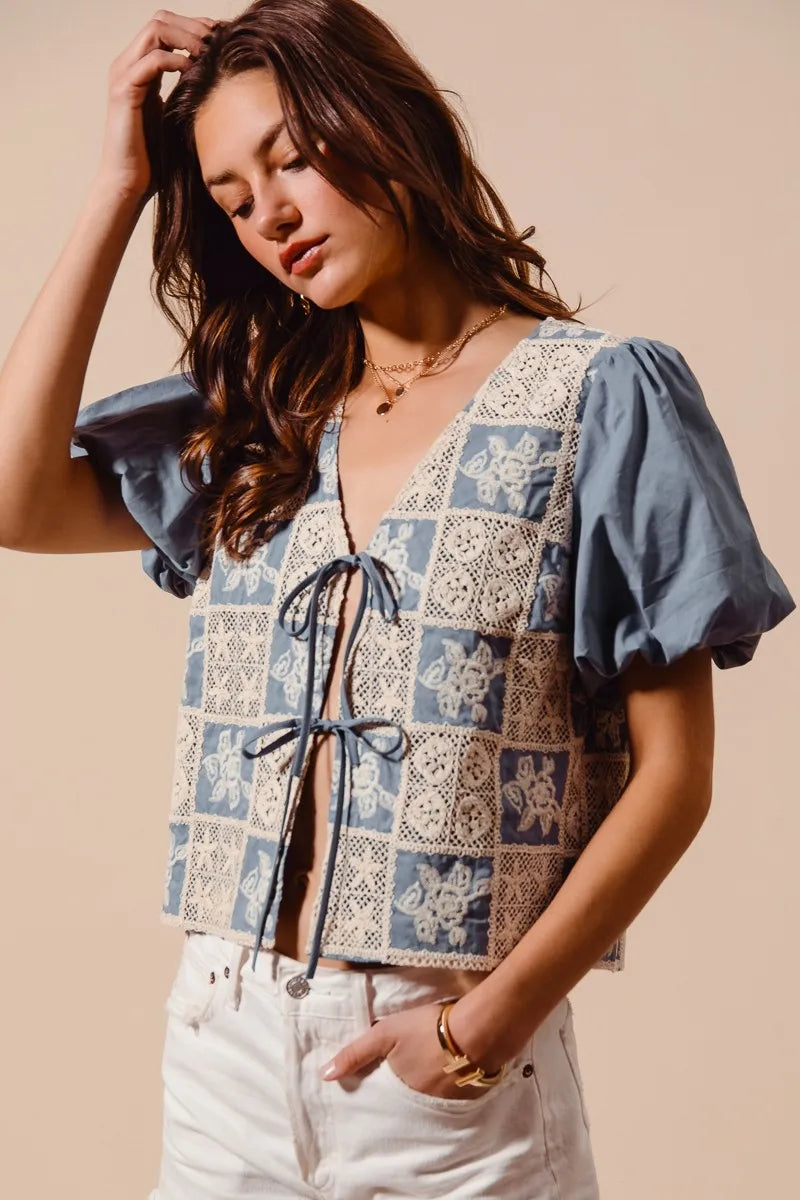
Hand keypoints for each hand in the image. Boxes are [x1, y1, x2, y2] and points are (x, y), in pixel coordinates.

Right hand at [96, 10, 219, 202]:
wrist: (130, 183)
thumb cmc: (156, 158)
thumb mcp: (178, 115)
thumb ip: (189, 91)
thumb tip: (219, 78)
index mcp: (141, 67)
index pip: (167, 27)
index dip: (196, 26)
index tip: (223, 37)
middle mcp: (129, 64)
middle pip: (161, 19)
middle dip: (194, 25)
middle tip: (219, 39)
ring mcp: (124, 74)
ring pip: (155, 31)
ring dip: (187, 37)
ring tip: (208, 52)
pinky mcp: (124, 90)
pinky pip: (152, 60)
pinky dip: (176, 60)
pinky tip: (194, 71)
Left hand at [317, 999, 505, 1101]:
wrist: (477, 1030)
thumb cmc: (427, 1029)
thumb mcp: (386, 1033)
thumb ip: (355, 1053)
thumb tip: (325, 1076)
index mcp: (402, 1091)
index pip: (387, 1096)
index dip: (386, 1085)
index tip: (386, 1078)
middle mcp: (423, 1105)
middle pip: (410, 1098)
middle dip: (409, 1088)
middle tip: (412, 1071)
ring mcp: (448, 1102)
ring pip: (432, 1097)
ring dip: (430, 1086)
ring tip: (432, 1069)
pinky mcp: (470, 1097)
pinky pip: (454, 1096)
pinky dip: (451, 1086)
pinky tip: (453, 1072)